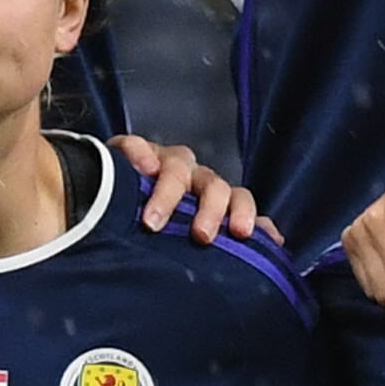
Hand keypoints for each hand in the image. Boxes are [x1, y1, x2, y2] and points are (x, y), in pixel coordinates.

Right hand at [109, 131, 263, 243]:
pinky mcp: (130, 151)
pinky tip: (139, 169)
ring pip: (177, 168)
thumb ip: (233, 238)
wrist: (108, 205)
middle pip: (213, 184)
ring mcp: (162, 161)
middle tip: (201, 236)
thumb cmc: (161, 227)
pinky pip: (136, 145)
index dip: (243, 213)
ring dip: (169, 194)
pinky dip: (139, 154)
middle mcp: (193, 177)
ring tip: (152, 222)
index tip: (241, 234)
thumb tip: (276, 240)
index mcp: (212, 197)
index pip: (238, 199)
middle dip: (210, 210)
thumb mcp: (194, 235)